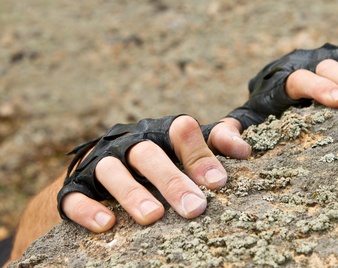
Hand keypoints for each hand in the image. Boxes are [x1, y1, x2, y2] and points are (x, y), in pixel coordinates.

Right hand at [59, 115, 248, 231]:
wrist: (103, 168)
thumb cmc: (159, 160)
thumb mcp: (187, 149)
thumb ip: (215, 143)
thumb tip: (244, 149)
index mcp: (158, 133)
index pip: (179, 130)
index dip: (199, 153)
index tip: (218, 181)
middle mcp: (129, 144)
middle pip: (148, 153)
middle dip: (172, 180)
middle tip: (195, 208)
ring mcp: (101, 163)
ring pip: (112, 171)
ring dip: (132, 193)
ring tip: (153, 217)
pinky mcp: (74, 186)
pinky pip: (75, 195)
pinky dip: (89, 209)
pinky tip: (107, 225)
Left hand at [227, 44, 337, 128]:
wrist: (273, 84)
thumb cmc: (262, 109)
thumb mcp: (244, 120)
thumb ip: (229, 132)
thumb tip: (239, 151)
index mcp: (281, 79)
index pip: (299, 79)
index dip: (319, 88)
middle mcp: (305, 63)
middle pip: (328, 67)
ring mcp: (327, 57)